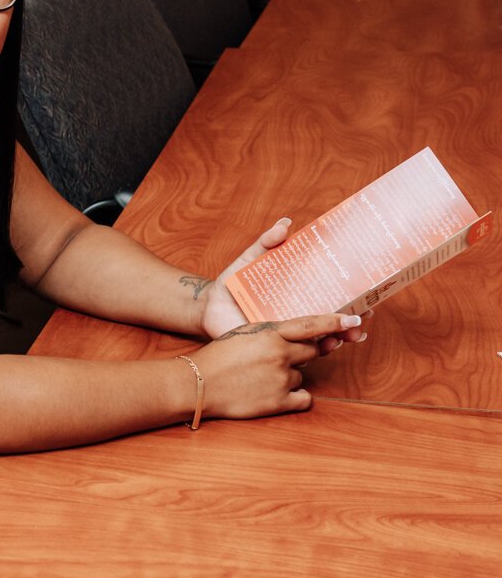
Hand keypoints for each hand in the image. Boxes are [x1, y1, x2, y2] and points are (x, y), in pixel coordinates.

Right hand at [192, 313, 359, 420]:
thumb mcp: (243, 333)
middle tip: (281, 358)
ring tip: (260, 378)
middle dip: (302, 355)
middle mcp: (280, 354)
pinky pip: (304, 399)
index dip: (334, 322)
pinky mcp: (278, 402)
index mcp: (270, 334)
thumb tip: (295, 337)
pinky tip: (276, 394)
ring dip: (288, 376)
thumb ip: (270, 333)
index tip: (354, 321)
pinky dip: (294, 397)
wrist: (197, 384)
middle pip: (313, 352)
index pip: (311, 325)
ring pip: (302, 376)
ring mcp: (281, 379)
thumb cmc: (217, 357)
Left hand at [196, 218, 371, 350]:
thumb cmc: (233, 282)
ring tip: (341, 338)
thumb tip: (286, 223)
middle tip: (359, 324)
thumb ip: (267, 242)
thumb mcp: (250, 259)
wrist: (208, 305)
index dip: (354, 304)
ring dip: (335, 341)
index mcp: (300, 298)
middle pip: (333, 325)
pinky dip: (310, 353)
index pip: (334, 303)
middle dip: (350, 327)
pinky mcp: (273, 348)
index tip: (369, 302)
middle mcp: (298, 318)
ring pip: (319, 342)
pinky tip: (318, 348)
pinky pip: (295, 355)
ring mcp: (287, 335)